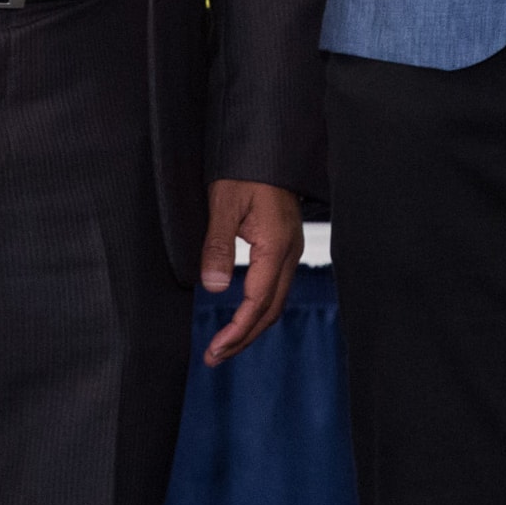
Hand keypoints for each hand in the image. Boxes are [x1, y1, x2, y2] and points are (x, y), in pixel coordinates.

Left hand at [198, 179, 303, 365]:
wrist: (269, 147)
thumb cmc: (246, 170)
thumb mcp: (224, 204)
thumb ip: (218, 246)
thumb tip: (215, 288)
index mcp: (276, 245)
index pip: (257, 301)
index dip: (236, 330)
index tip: (214, 349)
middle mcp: (289, 252)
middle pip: (270, 309)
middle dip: (243, 337)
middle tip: (214, 357)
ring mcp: (291, 249)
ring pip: (275, 301)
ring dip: (250, 326)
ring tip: (224, 344)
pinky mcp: (285, 246)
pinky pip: (276, 287)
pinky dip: (258, 309)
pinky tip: (241, 315)